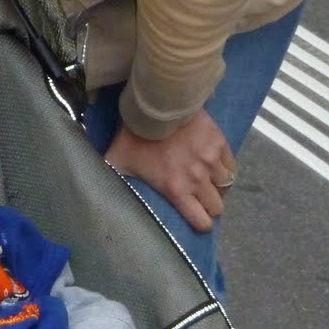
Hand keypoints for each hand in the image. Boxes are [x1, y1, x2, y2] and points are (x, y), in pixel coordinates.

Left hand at [102, 109, 234, 232]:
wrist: (155, 104)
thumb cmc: (134, 135)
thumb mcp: (118, 161)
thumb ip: (111, 180)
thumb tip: (96, 192)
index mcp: (176, 189)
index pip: (202, 222)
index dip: (201, 224)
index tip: (197, 219)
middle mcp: (198, 178)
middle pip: (217, 206)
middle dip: (210, 207)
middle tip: (200, 200)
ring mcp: (212, 160)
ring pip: (226, 185)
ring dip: (218, 187)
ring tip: (208, 183)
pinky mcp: (220, 143)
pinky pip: (231, 166)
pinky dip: (225, 169)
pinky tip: (215, 167)